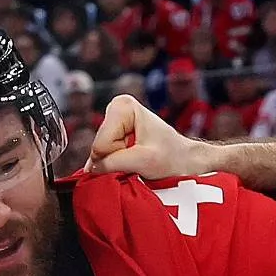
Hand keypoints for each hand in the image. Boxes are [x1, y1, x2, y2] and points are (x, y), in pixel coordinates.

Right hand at [86, 94, 220, 177]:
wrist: (185, 162)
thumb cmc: (172, 156)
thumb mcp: (144, 161)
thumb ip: (114, 163)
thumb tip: (90, 170)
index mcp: (122, 106)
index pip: (102, 144)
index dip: (119, 155)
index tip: (141, 153)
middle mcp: (114, 111)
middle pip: (99, 149)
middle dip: (117, 160)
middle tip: (140, 160)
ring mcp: (113, 126)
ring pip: (100, 157)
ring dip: (118, 165)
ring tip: (139, 161)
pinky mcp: (112, 140)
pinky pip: (103, 160)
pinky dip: (117, 167)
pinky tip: (134, 163)